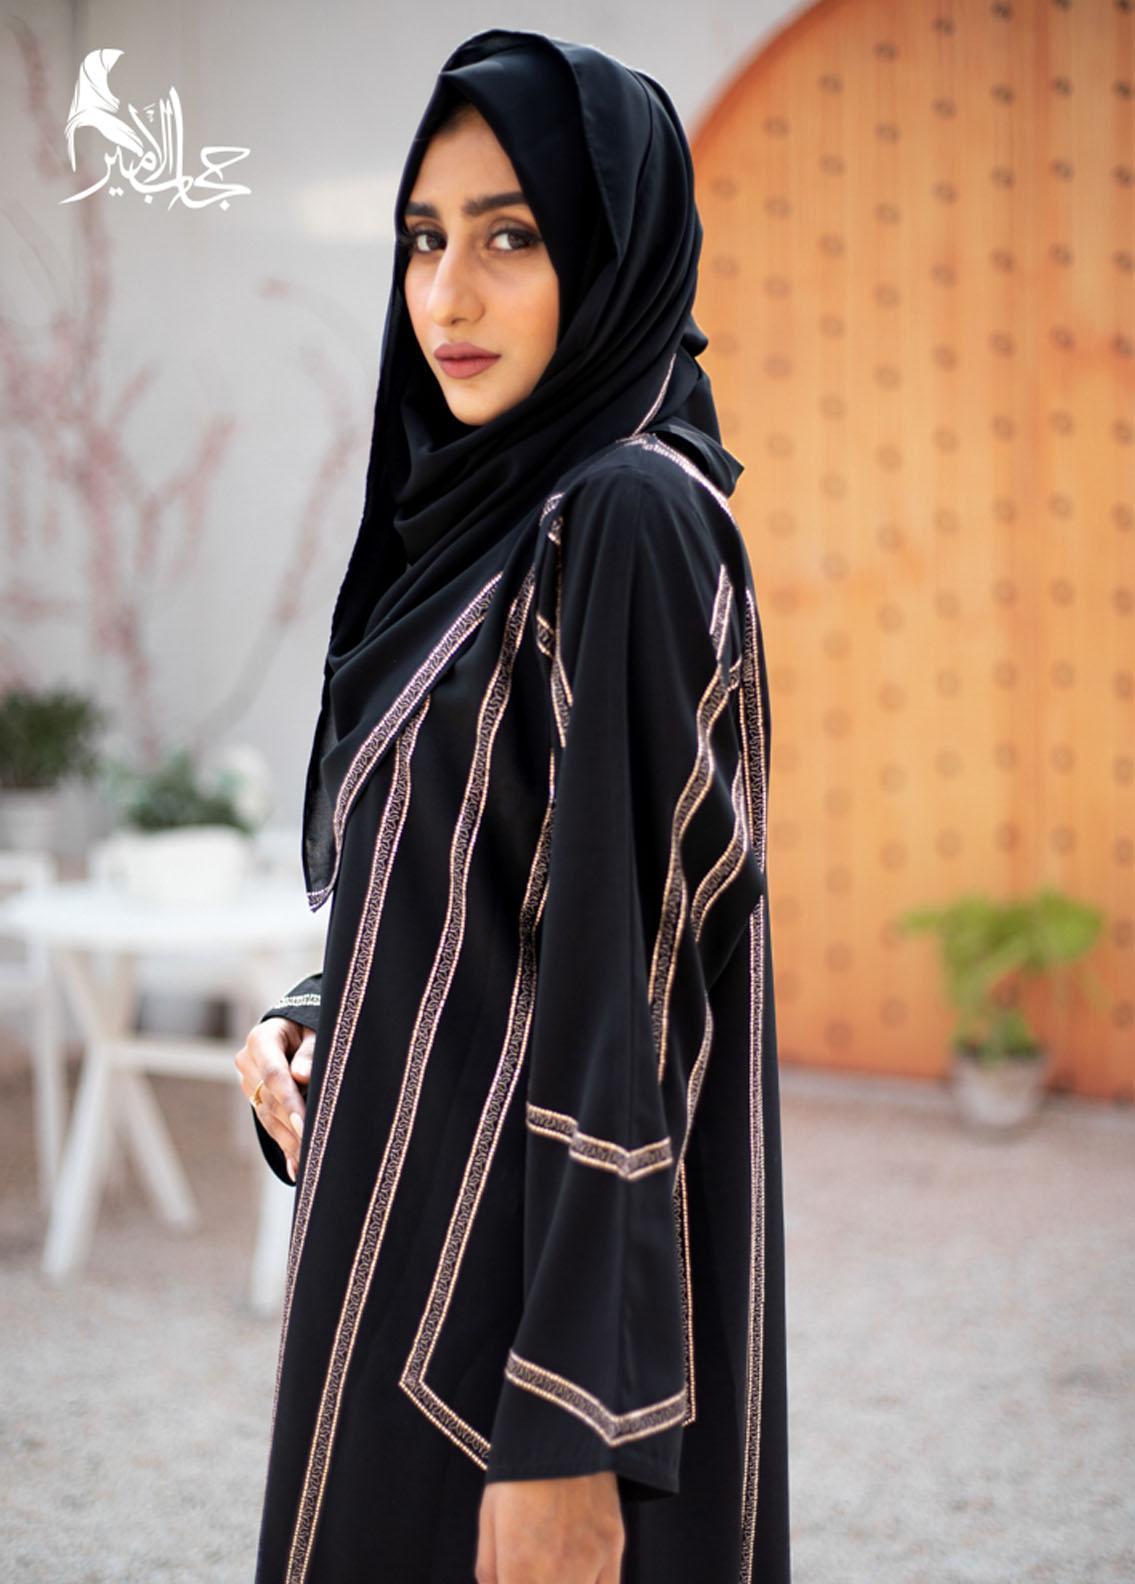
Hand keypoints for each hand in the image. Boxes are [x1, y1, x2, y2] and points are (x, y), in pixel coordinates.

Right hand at [234, 1016, 313, 1180]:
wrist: (296, 1029)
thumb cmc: (312, 1028)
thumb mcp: (317, 1032)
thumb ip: (311, 1052)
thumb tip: (301, 1075)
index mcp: (262, 1039)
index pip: (274, 1074)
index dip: (289, 1101)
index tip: (303, 1123)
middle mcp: (248, 1061)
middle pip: (270, 1100)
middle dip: (292, 1127)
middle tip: (312, 1151)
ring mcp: (248, 1082)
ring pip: (269, 1117)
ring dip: (289, 1142)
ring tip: (309, 1165)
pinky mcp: (255, 1098)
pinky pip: (270, 1124)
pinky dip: (285, 1145)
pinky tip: (296, 1168)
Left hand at [475, 1472, 623, 1582]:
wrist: (564, 1424)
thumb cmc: (517, 1472)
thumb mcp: (489, 1520)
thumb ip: (491, 1571)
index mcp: (522, 1571)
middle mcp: (560, 1575)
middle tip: (529, 1579)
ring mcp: (592, 1563)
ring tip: (548, 1574)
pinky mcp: (615, 1547)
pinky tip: (576, 1579)